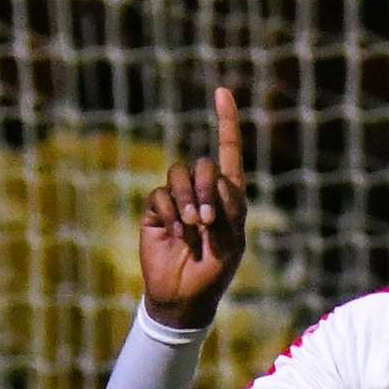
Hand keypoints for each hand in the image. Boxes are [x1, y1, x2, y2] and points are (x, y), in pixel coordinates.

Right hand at [140, 86, 247, 328]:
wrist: (185, 296)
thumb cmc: (215, 270)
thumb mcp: (233, 240)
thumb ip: (229, 207)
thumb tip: (212, 180)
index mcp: (229, 196)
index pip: (228, 152)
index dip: (226, 122)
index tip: (222, 92)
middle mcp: (203, 192)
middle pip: (203, 165)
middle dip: (206, 188)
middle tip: (207, 220)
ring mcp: (177, 200)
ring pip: (178, 175)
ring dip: (187, 200)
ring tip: (191, 228)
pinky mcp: (155, 211)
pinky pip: (159, 195)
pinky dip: (168, 213)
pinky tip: (174, 233)